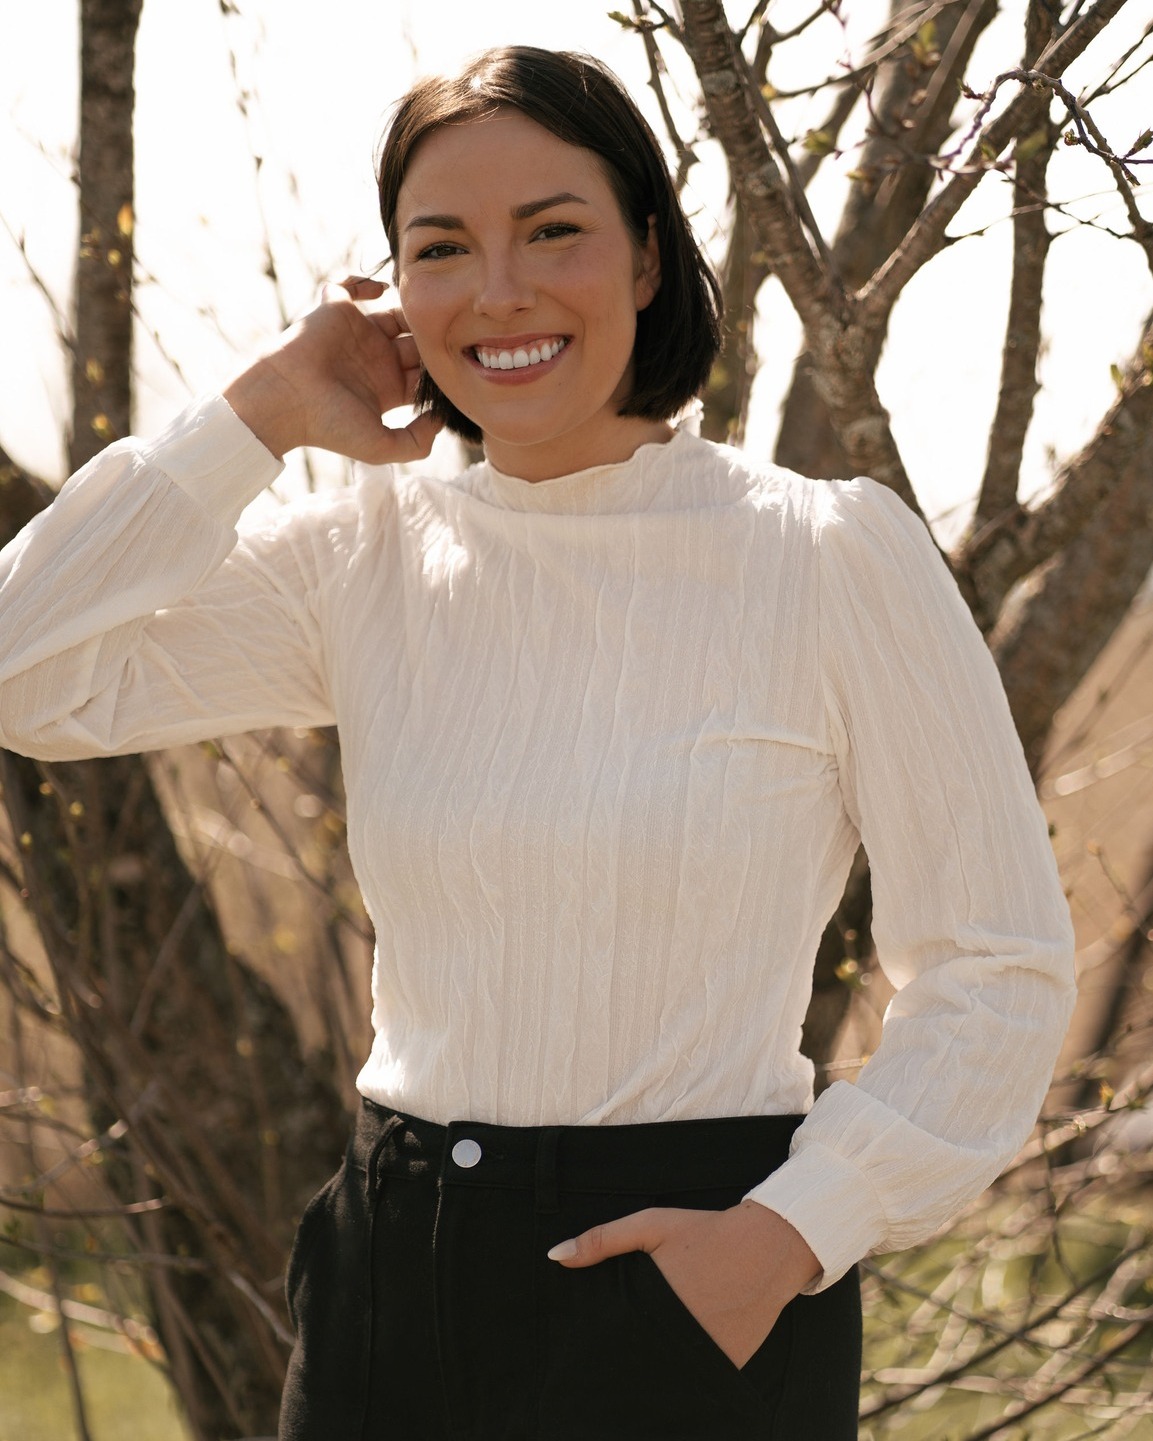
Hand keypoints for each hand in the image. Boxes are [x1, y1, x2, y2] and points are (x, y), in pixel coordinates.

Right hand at [223, 276, 441, 462]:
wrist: (286, 401)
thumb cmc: (329, 425)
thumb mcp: (382, 447)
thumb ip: (417, 442)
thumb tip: (439, 419)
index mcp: (388, 389)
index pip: (425, 372)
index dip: (443, 366)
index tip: (458, 362)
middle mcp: (375, 359)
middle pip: (417, 340)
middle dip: (435, 335)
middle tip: (450, 329)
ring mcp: (357, 334)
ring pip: (395, 312)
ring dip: (412, 308)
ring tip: (425, 308)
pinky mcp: (335, 311)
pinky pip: (351, 285)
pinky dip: (366, 281)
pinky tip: (381, 290)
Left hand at [547, 1202, 820, 1367]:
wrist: (769, 1244)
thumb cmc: (705, 1231)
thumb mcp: (651, 1226)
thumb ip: (602, 1240)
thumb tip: (555, 1256)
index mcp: (653, 1300)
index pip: (615, 1339)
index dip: (601, 1346)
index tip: (589, 1350)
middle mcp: (678, 1331)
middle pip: (639, 1357)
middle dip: (627, 1356)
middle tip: (620, 1352)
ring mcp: (705, 1352)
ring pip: (667, 1369)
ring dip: (656, 1363)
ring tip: (651, 1351)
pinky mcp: (728, 1363)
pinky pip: (699, 1371)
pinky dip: (688, 1366)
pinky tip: (682, 1351)